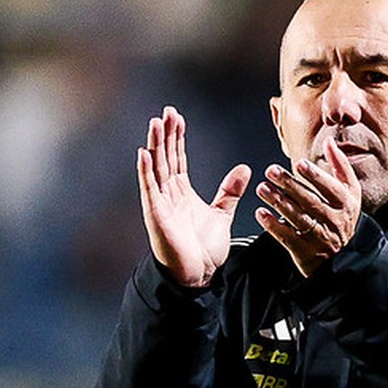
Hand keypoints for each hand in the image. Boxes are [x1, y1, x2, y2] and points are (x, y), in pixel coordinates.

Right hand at [137, 106, 250, 287]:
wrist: (198, 276)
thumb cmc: (204, 250)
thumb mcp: (221, 215)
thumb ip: (229, 193)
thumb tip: (244, 169)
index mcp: (182, 192)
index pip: (177, 158)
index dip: (177, 137)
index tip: (177, 117)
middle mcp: (168, 194)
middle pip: (165, 157)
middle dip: (166, 134)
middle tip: (167, 111)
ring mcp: (160, 204)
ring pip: (156, 168)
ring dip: (154, 145)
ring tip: (155, 123)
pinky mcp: (156, 216)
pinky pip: (150, 190)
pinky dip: (146, 172)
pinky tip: (143, 153)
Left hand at [255, 136, 361, 276]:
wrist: (341, 257)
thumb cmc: (341, 218)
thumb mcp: (350, 192)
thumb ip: (340, 165)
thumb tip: (329, 141)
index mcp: (346, 204)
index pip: (331, 189)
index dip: (315, 176)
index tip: (299, 164)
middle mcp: (334, 222)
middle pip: (311, 201)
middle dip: (290, 185)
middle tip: (272, 172)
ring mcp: (320, 238)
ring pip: (298, 218)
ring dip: (278, 202)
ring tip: (263, 189)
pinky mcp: (305, 252)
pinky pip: (288, 238)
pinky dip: (273, 226)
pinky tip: (261, 214)